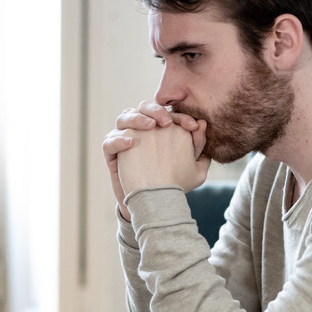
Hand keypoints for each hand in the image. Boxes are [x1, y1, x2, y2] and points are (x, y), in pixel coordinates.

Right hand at [102, 100, 207, 219]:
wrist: (153, 203)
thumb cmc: (175, 183)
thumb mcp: (194, 168)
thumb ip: (198, 146)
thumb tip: (203, 124)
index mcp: (162, 128)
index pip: (168, 113)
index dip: (180, 116)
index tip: (193, 126)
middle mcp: (142, 130)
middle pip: (143, 108)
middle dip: (156, 110)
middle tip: (167, 122)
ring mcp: (125, 139)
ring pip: (124, 118)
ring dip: (136, 118)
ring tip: (150, 127)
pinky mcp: (112, 153)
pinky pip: (109, 142)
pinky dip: (118, 140)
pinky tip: (131, 143)